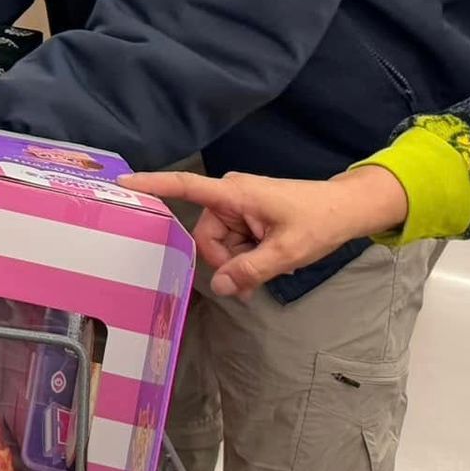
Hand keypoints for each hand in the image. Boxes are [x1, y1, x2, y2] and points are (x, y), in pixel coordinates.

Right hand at [120, 166, 409, 298]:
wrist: (347, 210)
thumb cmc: (319, 222)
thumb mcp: (286, 252)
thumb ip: (250, 270)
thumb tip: (220, 287)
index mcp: (234, 193)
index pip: (186, 186)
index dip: (153, 184)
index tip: (122, 183)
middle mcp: (230, 194)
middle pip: (206, 233)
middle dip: (225, 260)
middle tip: (250, 284)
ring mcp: (239, 204)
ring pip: (220, 241)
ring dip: (238, 261)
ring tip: (267, 272)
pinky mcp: (247, 213)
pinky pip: (233, 240)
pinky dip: (245, 256)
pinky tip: (266, 264)